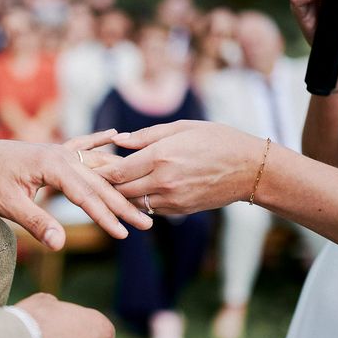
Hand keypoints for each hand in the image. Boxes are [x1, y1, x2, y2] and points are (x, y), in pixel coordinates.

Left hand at [0, 130, 152, 249]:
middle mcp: (61, 155)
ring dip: (118, 182)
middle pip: (99, 183)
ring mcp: (58, 150)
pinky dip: (98, 141)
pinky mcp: (52, 151)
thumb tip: (60, 245)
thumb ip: (36, 223)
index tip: (124, 235)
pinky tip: (115, 136)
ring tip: (141, 194)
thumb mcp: (9, 204)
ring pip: (95, 167)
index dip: (106, 217)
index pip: (87, 196)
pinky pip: (81, 145)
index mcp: (53, 166)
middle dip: (122, 204)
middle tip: (146, 223)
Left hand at [95, 121, 263, 214]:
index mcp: (161, 157)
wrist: (251, 169)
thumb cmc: (218, 140)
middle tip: (90, 177)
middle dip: (104, 184)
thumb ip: (147, 136)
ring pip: (133, 202)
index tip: (87, 166)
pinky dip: (139, 201)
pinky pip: (150, 208)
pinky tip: (134, 191)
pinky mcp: (180, 210)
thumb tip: (119, 140)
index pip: (118, 171)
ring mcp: (172, 199)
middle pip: (121, 190)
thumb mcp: (182, 128)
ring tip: (107, 186)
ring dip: (120, 195)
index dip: (99, 170)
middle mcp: (164, 181)